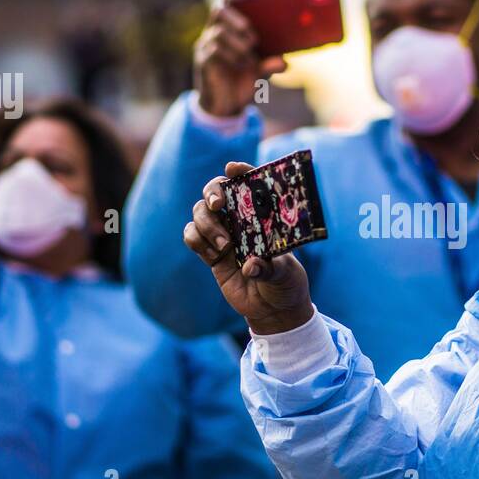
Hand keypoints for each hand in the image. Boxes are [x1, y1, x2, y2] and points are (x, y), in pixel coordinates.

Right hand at [183, 161, 313, 333]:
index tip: (232, 169)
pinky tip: (213, 256)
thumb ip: (269, 269)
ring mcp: (223, 234)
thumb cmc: (286, 283)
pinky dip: (196, 240)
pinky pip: (191, 236)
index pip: (250, 184)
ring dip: (206, 224)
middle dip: (213, 192)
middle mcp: (241, 219)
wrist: (272, 310)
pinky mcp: (210, 253)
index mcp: (263, 215)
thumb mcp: (286, 275)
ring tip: (224, 247)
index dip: (240, 171)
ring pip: (200, 212)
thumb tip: (251, 265)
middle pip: (216, 191)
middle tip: (218, 205)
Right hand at [193, 0, 287, 116]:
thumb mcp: (261, 73)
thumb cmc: (242, 82)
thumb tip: (285, 62)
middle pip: (219, 10)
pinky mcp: (203, 61)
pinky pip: (214, 50)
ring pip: (218, 32)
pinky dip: (232, 56)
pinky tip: (243, 65)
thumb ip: (270, 64)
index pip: (230, 3)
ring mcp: (206, 46)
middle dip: (236, 17)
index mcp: (229, 30)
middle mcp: (214, 33)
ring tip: (250, 55)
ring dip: (238, 42)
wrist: (226, 107)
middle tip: (252, 32)